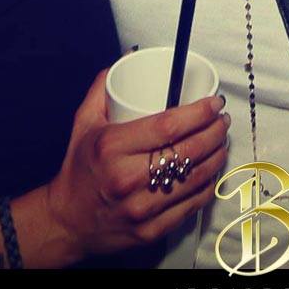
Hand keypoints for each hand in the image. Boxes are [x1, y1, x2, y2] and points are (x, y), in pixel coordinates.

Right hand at [39, 71, 230, 261]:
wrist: (67, 222)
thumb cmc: (78, 170)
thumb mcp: (83, 124)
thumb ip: (103, 88)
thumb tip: (128, 58)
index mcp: (111, 147)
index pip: (168, 126)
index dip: (199, 113)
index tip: (214, 103)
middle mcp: (126, 178)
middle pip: (188, 151)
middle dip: (215, 132)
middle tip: (222, 121)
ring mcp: (141, 208)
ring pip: (196, 178)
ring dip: (217, 157)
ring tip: (221, 142)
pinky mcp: (151, 230)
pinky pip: (192, 205)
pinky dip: (208, 185)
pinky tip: (211, 171)